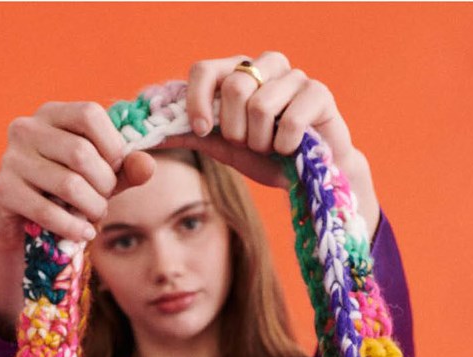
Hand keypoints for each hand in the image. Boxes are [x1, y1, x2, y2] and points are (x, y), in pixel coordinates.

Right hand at [0, 101, 155, 250]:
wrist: (20, 224)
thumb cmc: (65, 193)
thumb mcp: (99, 178)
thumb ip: (126, 169)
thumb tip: (148, 166)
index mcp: (51, 114)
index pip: (90, 114)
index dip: (112, 146)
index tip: (114, 170)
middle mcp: (26, 128)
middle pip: (81, 153)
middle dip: (104, 185)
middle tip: (104, 201)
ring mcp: (10, 158)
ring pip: (69, 185)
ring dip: (92, 208)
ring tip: (94, 216)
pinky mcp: (2, 190)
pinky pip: (47, 211)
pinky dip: (73, 227)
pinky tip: (83, 233)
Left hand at [159, 52, 380, 236]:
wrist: (311, 176)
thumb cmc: (266, 157)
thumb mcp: (223, 147)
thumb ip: (191, 134)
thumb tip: (153, 133)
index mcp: (239, 72)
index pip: (204, 69)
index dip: (197, 101)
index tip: (203, 130)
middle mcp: (266, 66)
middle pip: (233, 86)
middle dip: (236, 130)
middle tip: (250, 143)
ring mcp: (295, 76)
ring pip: (260, 105)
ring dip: (262, 141)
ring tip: (272, 148)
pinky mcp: (319, 93)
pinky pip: (290, 120)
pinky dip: (286, 145)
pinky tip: (293, 149)